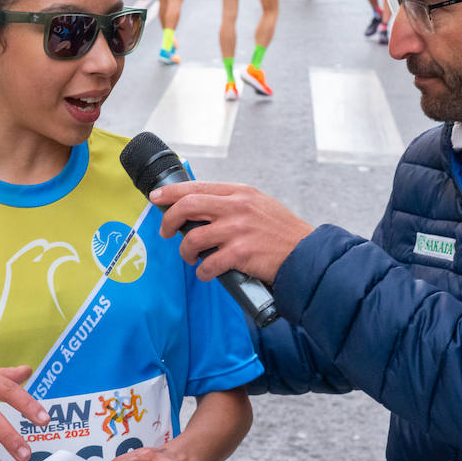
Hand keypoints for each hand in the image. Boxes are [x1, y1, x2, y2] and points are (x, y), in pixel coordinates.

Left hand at [150, 180, 312, 283]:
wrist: (305, 253)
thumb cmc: (281, 231)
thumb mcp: (258, 204)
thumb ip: (232, 202)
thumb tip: (199, 208)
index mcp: (240, 192)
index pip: (197, 187)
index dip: (171, 193)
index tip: (157, 199)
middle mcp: (237, 207)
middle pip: (188, 207)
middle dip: (169, 220)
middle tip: (167, 233)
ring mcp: (238, 230)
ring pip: (193, 239)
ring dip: (186, 252)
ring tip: (191, 258)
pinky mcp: (241, 254)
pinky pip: (208, 264)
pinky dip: (202, 272)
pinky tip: (206, 273)